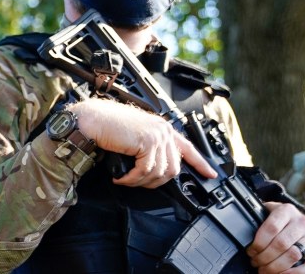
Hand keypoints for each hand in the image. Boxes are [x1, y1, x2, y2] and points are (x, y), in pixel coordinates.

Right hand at [70, 98, 216, 187]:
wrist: (93, 120)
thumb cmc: (108, 127)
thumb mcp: (136, 136)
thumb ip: (151, 147)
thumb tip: (158, 169)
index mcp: (163, 128)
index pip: (188, 148)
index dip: (201, 163)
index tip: (211, 174)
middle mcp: (163, 130)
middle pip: (173, 168)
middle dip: (155, 182)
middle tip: (137, 183)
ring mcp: (157, 136)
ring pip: (159, 173)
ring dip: (141, 182)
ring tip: (126, 180)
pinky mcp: (147, 142)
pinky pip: (145, 171)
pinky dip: (132, 180)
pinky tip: (122, 178)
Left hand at [246, 202, 304, 272]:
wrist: (303, 223)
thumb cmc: (281, 221)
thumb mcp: (269, 213)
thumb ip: (258, 220)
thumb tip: (241, 233)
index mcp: (287, 210)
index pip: (271, 227)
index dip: (258, 243)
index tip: (251, 251)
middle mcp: (303, 222)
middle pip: (280, 244)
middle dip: (264, 258)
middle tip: (256, 263)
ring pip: (293, 256)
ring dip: (276, 267)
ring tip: (265, 270)